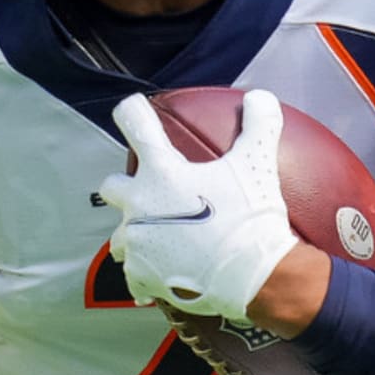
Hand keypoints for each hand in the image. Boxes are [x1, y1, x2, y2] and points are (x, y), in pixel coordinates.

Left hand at [97, 89, 297, 320]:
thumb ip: (259, 125)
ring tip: (159, 237)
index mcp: (162, 172)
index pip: (136, 125)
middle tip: (149, 189)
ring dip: (136, 233)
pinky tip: (163, 277)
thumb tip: (261, 97)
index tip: (135, 109)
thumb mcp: (259, 164)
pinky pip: (134, 275)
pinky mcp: (142, 275)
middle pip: (112, 186)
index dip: (134, 111)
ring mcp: (137, 243)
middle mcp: (139, 204)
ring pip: (119, 235)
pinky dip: (148, 273)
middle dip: (125, 185)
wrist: (251, 275)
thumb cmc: (251, 217)